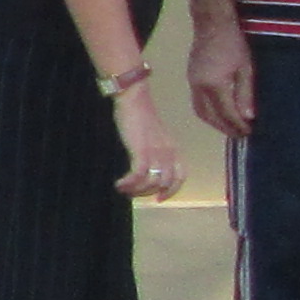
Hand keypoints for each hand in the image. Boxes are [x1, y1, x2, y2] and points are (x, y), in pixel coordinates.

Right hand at [115, 78, 181, 200]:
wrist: (134, 100)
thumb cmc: (140, 116)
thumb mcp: (154, 136)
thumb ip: (154, 151)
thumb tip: (146, 169)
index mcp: (174, 149)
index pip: (180, 177)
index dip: (171, 191)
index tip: (159, 199)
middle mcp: (169, 153)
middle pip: (165, 183)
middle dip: (148, 193)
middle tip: (132, 193)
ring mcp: (157, 152)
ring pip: (152, 183)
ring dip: (136, 190)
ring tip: (123, 189)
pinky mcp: (142, 151)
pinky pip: (139, 175)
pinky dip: (129, 183)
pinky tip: (119, 184)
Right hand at [186, 19, 255, 141]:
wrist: (211, 24)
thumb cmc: (234, 43)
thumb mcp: (246, 68)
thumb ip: (245, 94)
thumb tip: (247, 117)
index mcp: (214, 85)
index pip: (226, 113)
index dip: (237, 125)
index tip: (249, 132)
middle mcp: (199, 88)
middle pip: (210, 116)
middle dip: (225, 128)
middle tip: (240, 135)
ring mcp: (192, 83)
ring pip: (200, 111)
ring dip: (214, 123)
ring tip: (229, 127)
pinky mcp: (191, 79)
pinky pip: (197, 103)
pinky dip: (207, 113)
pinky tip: (218, 113)